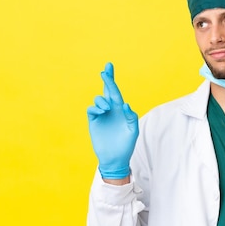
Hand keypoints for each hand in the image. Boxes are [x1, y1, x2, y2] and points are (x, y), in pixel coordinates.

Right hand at [87, 62, 138, 178]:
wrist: (115, 158)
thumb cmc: (126, 144)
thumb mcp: (133, 130)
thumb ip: (130, 116)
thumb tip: (124, 104)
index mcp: (121, 109)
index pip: (116, 92)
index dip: (112, 80)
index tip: (109, 67)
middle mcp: (111, 109)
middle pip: (107, 91)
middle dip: (107, 79)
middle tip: (105, 70)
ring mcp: (102, 115)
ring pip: (99, 99)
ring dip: (102, 100)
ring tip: (107, 108)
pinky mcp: (94, 121)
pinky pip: (91, 110)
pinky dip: (95, 108)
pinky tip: (101, 111)